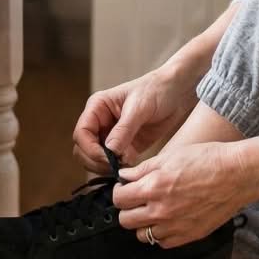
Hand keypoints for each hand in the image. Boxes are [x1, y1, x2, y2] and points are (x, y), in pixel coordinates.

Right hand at [72, 66, 197, 172]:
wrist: (176, 92)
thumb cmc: (156, 90)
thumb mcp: (139, 108)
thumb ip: (124, 130)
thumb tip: (110, 151)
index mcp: (97, 108)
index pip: (81, 133)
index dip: (90, 149)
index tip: (108, 158)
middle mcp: (100, 122)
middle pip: (83, 150)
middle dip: (96, 161)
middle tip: (116, 166)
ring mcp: (111, 136)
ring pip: (96, 159)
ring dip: (106, 167)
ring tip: (126, 165)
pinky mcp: (125, 146)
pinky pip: (114, 163)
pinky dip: (119, 168)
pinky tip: (132, 165)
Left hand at [113, 140, 258, 247]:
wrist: (237, 174)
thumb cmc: (206, 159)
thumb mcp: (170, 155)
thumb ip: (143, 169)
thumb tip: (124, 176)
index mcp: (153, 187)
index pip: (119, 198)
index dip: (120, 191)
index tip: (126, 188)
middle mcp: (160, 211)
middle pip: (125, 220)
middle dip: (127, 208)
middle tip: (136, 200)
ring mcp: (174, 226)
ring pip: (142, 235)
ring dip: (143, 223)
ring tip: (153, 211)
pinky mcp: (189, 236)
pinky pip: (163, 243)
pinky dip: (161, 234)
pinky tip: (168, 220)